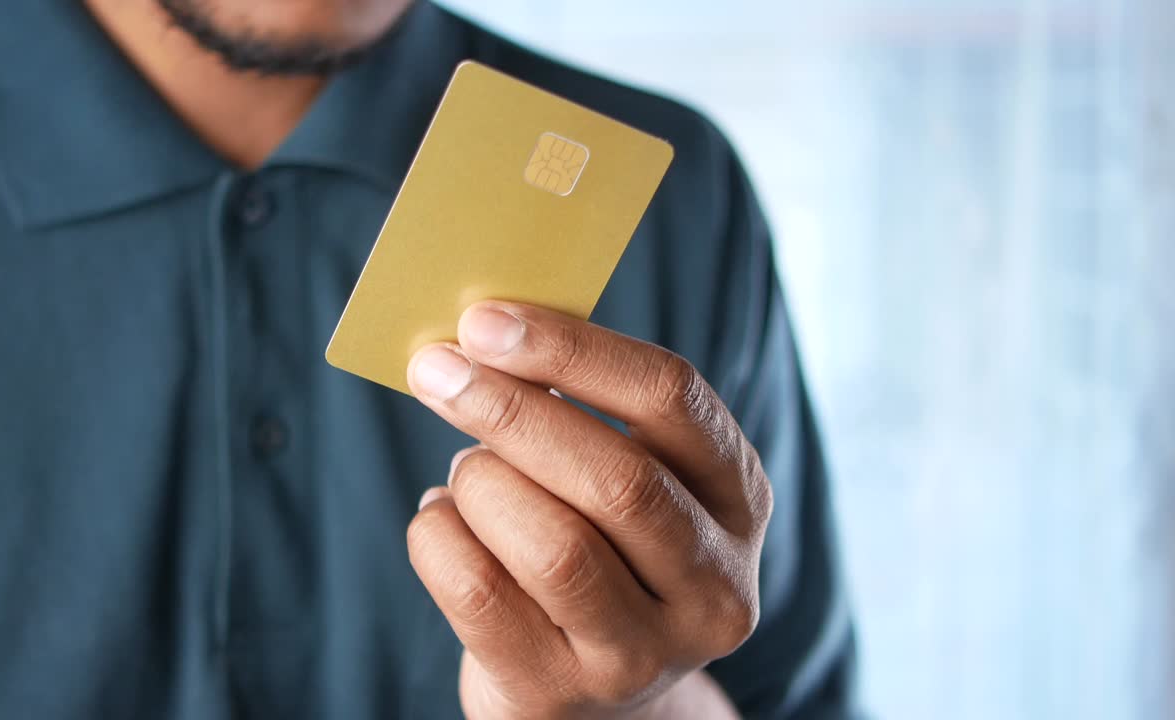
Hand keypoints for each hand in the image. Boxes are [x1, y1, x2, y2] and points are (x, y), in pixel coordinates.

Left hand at [405, 301, 772, 719]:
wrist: (590, 694)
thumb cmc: (599, 548)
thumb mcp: (628, 479)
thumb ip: (586, 412)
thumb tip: (485, 335)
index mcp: (740, 501)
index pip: (674, 401)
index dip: (575, 350)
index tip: (487, 322)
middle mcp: (715, 586)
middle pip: (618, 479)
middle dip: (512, 411)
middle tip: (436, 371)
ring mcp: (645, 655)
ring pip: (553, 546)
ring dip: (482, 484)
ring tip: (464, 471)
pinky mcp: (562, 694)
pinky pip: (480, 595)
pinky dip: (439, 538)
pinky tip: (441, 520)